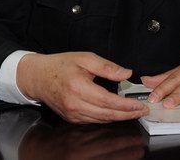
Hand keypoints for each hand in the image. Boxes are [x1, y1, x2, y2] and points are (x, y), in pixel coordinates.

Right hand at [16, 52, 148, 123]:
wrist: (37, 76)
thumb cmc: (60, 65)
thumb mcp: (85, 58)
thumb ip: (107, 67)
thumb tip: (126, 73)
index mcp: (79, 87)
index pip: (108, 101)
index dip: (126, 105)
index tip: (140, 105)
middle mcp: (75, 104)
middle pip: (107, 114)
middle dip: (128, 115)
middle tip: (143, 111)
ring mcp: (72, 114)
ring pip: (101, 120)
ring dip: (119, 118)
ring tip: (134, 113)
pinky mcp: (71, 118)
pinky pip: (93, 120)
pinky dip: (107, 118)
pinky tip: (116, 113)